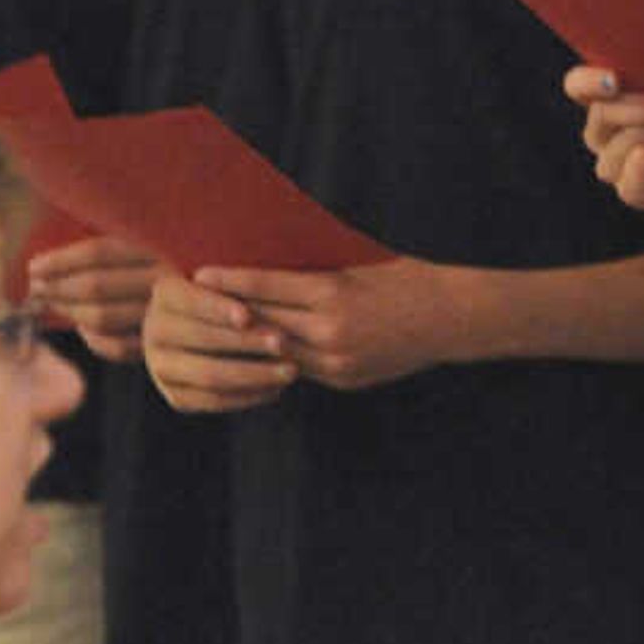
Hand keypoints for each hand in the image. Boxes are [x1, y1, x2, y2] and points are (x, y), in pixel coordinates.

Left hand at [27, 234, 162, 362]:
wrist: (226, 312)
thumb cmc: (172, 268)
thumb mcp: (150, 247)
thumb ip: (109, 251)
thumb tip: (42, 265)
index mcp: (163, 247)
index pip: (100, 253)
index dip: (61, 261)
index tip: (33, 268)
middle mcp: (167, 279)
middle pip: (96, 286)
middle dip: (58, 288)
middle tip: (36, 289)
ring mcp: (167, 314)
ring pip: (101, 318)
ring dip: (69, 312)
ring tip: (52, 304)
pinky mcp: (166, 343)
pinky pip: (117, 347)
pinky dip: (93, 340)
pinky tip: (84, 328)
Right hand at [143, 272, 294, 413]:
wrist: (209, 326)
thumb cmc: (235, 294)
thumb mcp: (233, 281)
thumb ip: (239, 284)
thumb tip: (259, 298)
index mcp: (165, 293)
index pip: (189, 300)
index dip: (217, 309)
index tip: (247, 317)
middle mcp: (154, 330)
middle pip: (200, 338)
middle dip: (245, 342)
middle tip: (284, 343)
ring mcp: (160, 366)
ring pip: (208, 374)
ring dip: (254, 374)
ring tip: (291, 371)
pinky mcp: (176, 396)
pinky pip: (212, 401)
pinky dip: (247, 397)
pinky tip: (276, 390)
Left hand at [203, 258, 468, 392]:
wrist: (450, 319)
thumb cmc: (404, 278)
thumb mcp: (357, 264)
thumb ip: (312, 271)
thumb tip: (263, 264)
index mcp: (332, 294)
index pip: (265, 286)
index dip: (229, 280)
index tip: (198, 273)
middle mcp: (329, 331)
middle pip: (263, 320)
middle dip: (228, 309)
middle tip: (194, 299)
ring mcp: (336, 360)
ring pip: (275, 349)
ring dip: (247, 338)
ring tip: (219, 326)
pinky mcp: (343, 379)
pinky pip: (298, 367)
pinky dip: (278, 355)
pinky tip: (259, 349)